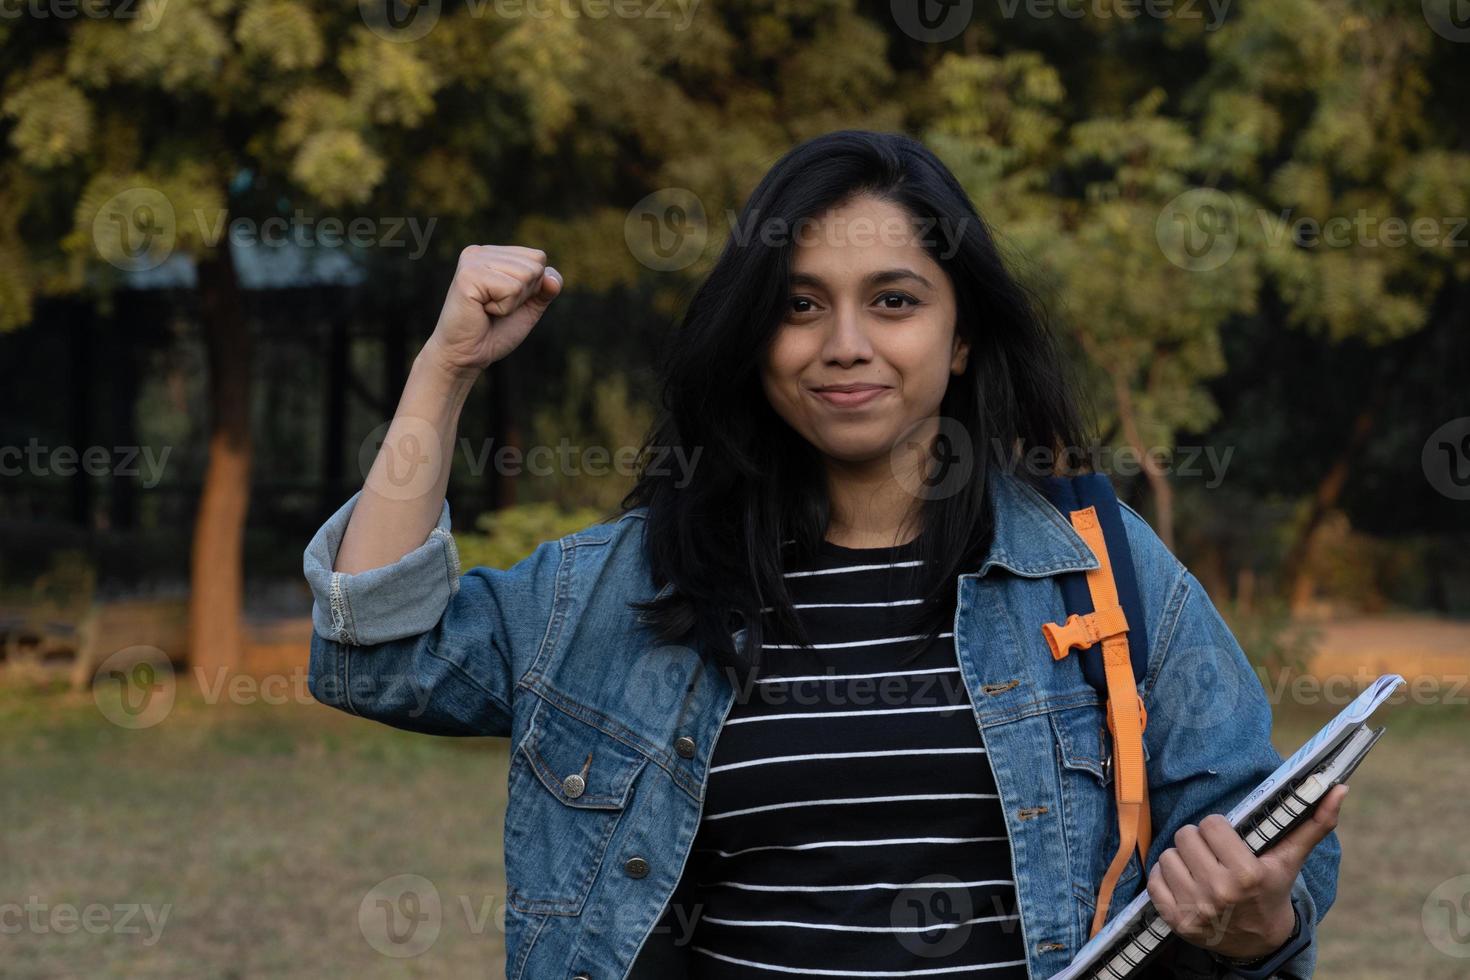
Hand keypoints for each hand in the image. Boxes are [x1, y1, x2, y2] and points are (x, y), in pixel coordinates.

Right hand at [422, 244, 562, 375]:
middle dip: (524, 295)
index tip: (506, 301)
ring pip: (525, 276)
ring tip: (488, 309)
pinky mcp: (468, 275)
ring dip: (513, 302)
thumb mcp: (528, 307)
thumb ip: (545, 289)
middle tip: (496, 308)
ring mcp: (472, 261)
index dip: (533, 287)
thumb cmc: (495, 331)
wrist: (467, 356)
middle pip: (534, 265)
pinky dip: (504, 308)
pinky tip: (483, 310)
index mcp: (493, 254)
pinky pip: (512, 288)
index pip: (538, 258)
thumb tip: (552, 278)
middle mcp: (480, 252)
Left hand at [1146, 783, 1347, 960]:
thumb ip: (1313, 823)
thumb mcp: (1290, 860)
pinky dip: (1166, 878)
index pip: (1211, 824)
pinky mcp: (1175, 920)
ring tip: (1200, 869)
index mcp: (1246, 874)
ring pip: (1168, 855)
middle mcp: (1219, 892)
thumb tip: (1339, 788)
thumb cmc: (1271, 892)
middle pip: (1185, 836)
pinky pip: (1154, 880)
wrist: (1258, 942)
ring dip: (1182, 859)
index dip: (1218, 829)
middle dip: (1199, 841)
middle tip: (1213, 854)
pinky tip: (1186, 883)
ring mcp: (1195, 908)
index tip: (1228, 839)